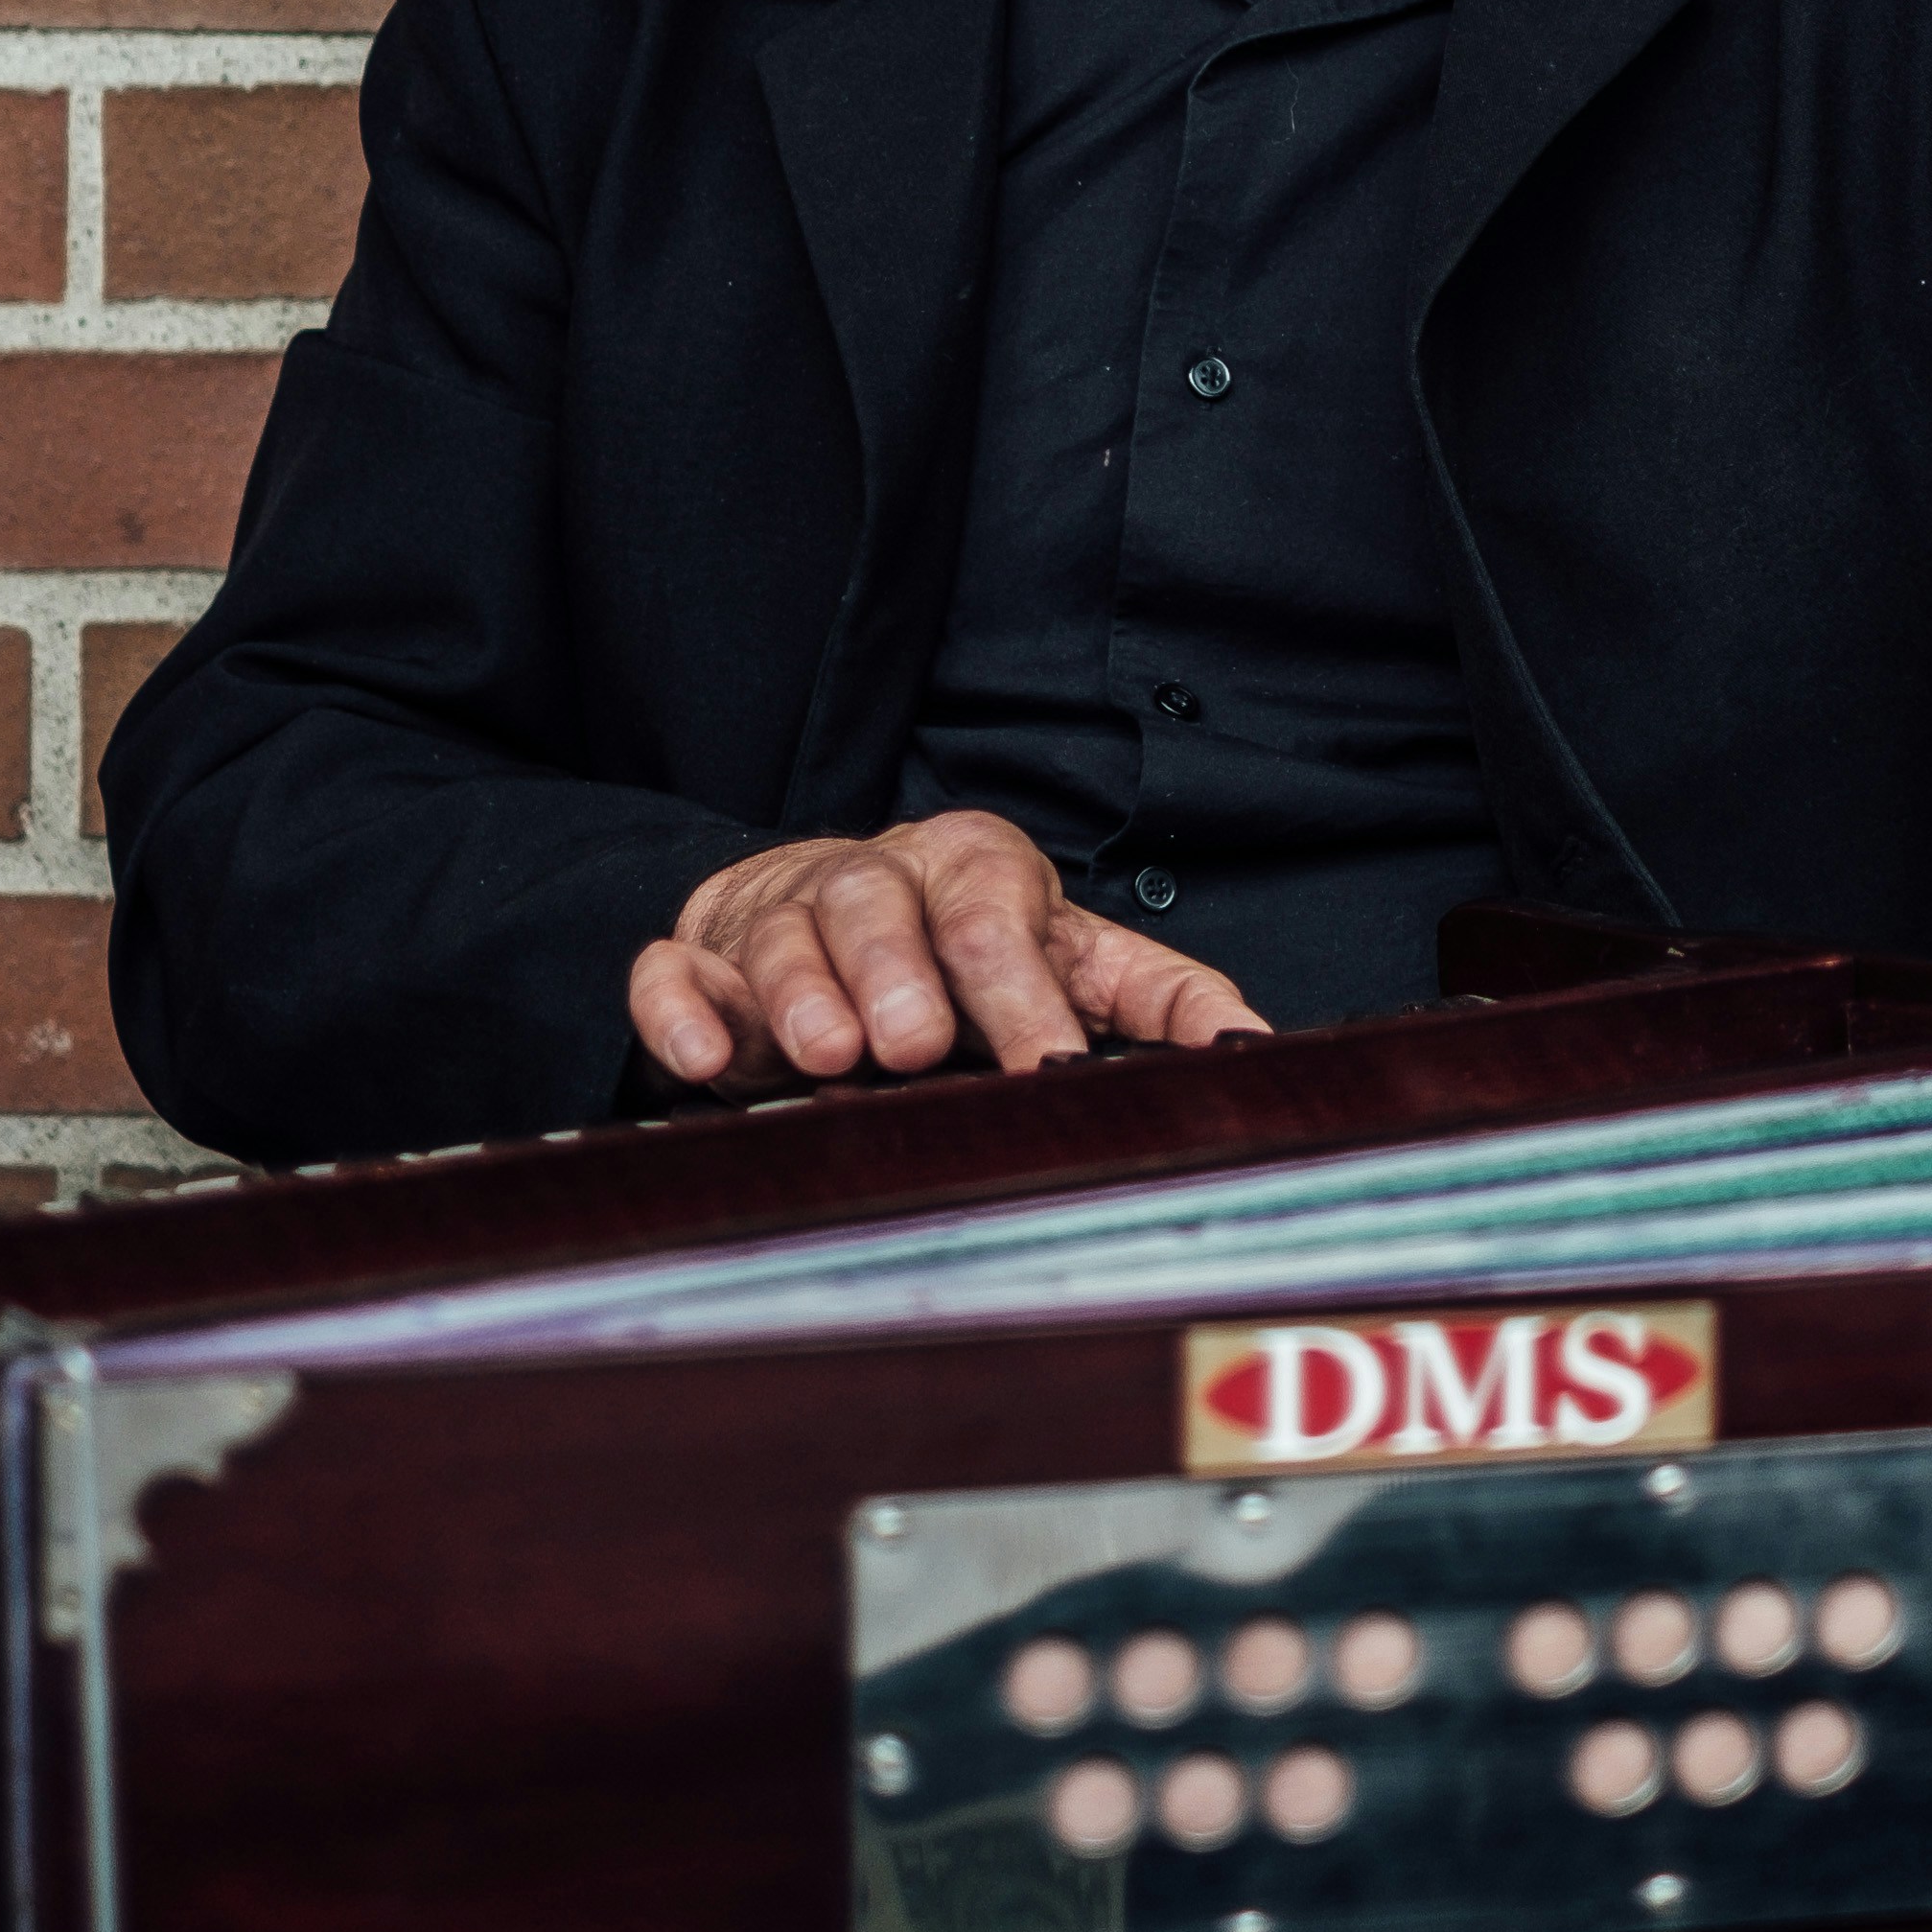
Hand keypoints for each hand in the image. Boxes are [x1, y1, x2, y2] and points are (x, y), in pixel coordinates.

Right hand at [628, 808, 1268, 1092]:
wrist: (839, 915)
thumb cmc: (972, 952)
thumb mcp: (1078, 960)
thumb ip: (1161, 1001)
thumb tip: (1254, 1051)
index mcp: (975, 869)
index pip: (997, 912)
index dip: (1021, 986)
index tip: (1048, 1062)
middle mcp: (877, 880)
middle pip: (881, 902)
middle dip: (897, 971)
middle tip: (914, 1046)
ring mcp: (780, 916)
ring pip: (784, 932)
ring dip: (802, 993)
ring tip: (829, 1054)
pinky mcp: (703, 959)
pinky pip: (676, 973)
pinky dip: (683, 1010)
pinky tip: (705, 1062)